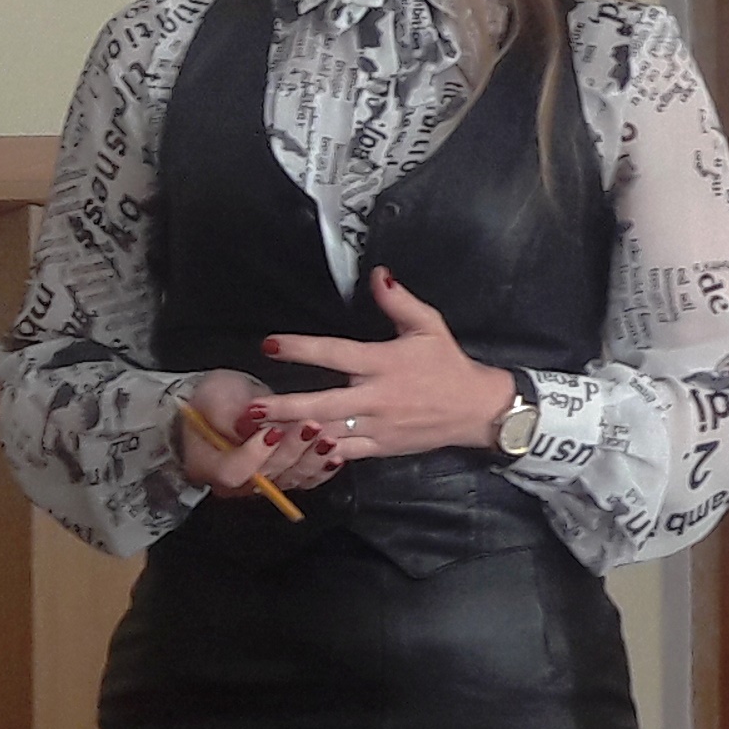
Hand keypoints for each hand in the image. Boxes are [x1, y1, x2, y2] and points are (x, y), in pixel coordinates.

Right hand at [178, 366, 345, 496]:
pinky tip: (335, 453)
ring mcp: (261, 483)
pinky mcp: (282, 477)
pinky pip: (304, 480)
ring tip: (327, 438)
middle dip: (290, 451)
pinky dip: (321, 467)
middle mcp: (234, 482)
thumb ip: (225, 414)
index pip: (232, 471)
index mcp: (206, 465)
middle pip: (265, 477)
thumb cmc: (216, 400)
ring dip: (311, 459)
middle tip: (310, 427)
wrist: (229, 402)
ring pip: (289, 480)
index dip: (254, 454)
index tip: (272, 430)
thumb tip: (244, 427)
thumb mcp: (213, 396)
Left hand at [248, 268, 514, 462]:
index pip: (336, 354)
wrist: (476, 409)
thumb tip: (377, 275)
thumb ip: (398, 301)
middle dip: (285, 407)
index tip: (270, 345)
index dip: (302, 349)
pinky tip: (293, 453)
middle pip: (323, 403)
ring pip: (329, 432)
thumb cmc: (448, 365)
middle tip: (252, 408)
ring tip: (258, 433)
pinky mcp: (381, 446)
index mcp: (384, 363)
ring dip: (293, 433)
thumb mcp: (429, 326)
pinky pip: (345, 453)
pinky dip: (319, 454)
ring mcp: (378, 425)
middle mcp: (377, 396)